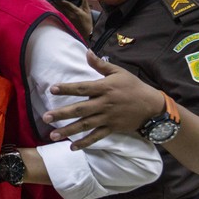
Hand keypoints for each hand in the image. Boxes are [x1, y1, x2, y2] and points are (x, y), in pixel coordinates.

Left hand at [43, 50, 163, 149]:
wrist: (152, 106)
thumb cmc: (133, 86)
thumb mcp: (118, 72)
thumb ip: (100, 64)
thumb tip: (86, 51)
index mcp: (104, 88)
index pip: (82, 88)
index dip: (67, 88)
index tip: (52, 89)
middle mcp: (104, 103)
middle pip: (80, 109)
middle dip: (62, 114)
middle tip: (46, 117)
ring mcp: (107, 117)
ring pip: (85, 125)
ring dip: (68, 131)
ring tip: (52, 135)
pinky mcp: (112, 128)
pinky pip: (96, 137)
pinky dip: (85, 143)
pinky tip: (72, 147)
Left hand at [51, 0, 92, 39]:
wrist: (86, 33)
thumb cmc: (87, 22)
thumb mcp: (88, 12)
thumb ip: (85, 3)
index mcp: (76, 11)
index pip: (68, 5)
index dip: (63, 1)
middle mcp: (71, 15)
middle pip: (62, 8)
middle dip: (57, 3)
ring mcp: (68, 19)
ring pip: (61, 11)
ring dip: (56, 7)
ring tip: (52, 3)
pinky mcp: (66, 22)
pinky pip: (61, 15)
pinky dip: (58, 12)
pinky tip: (54, 10)